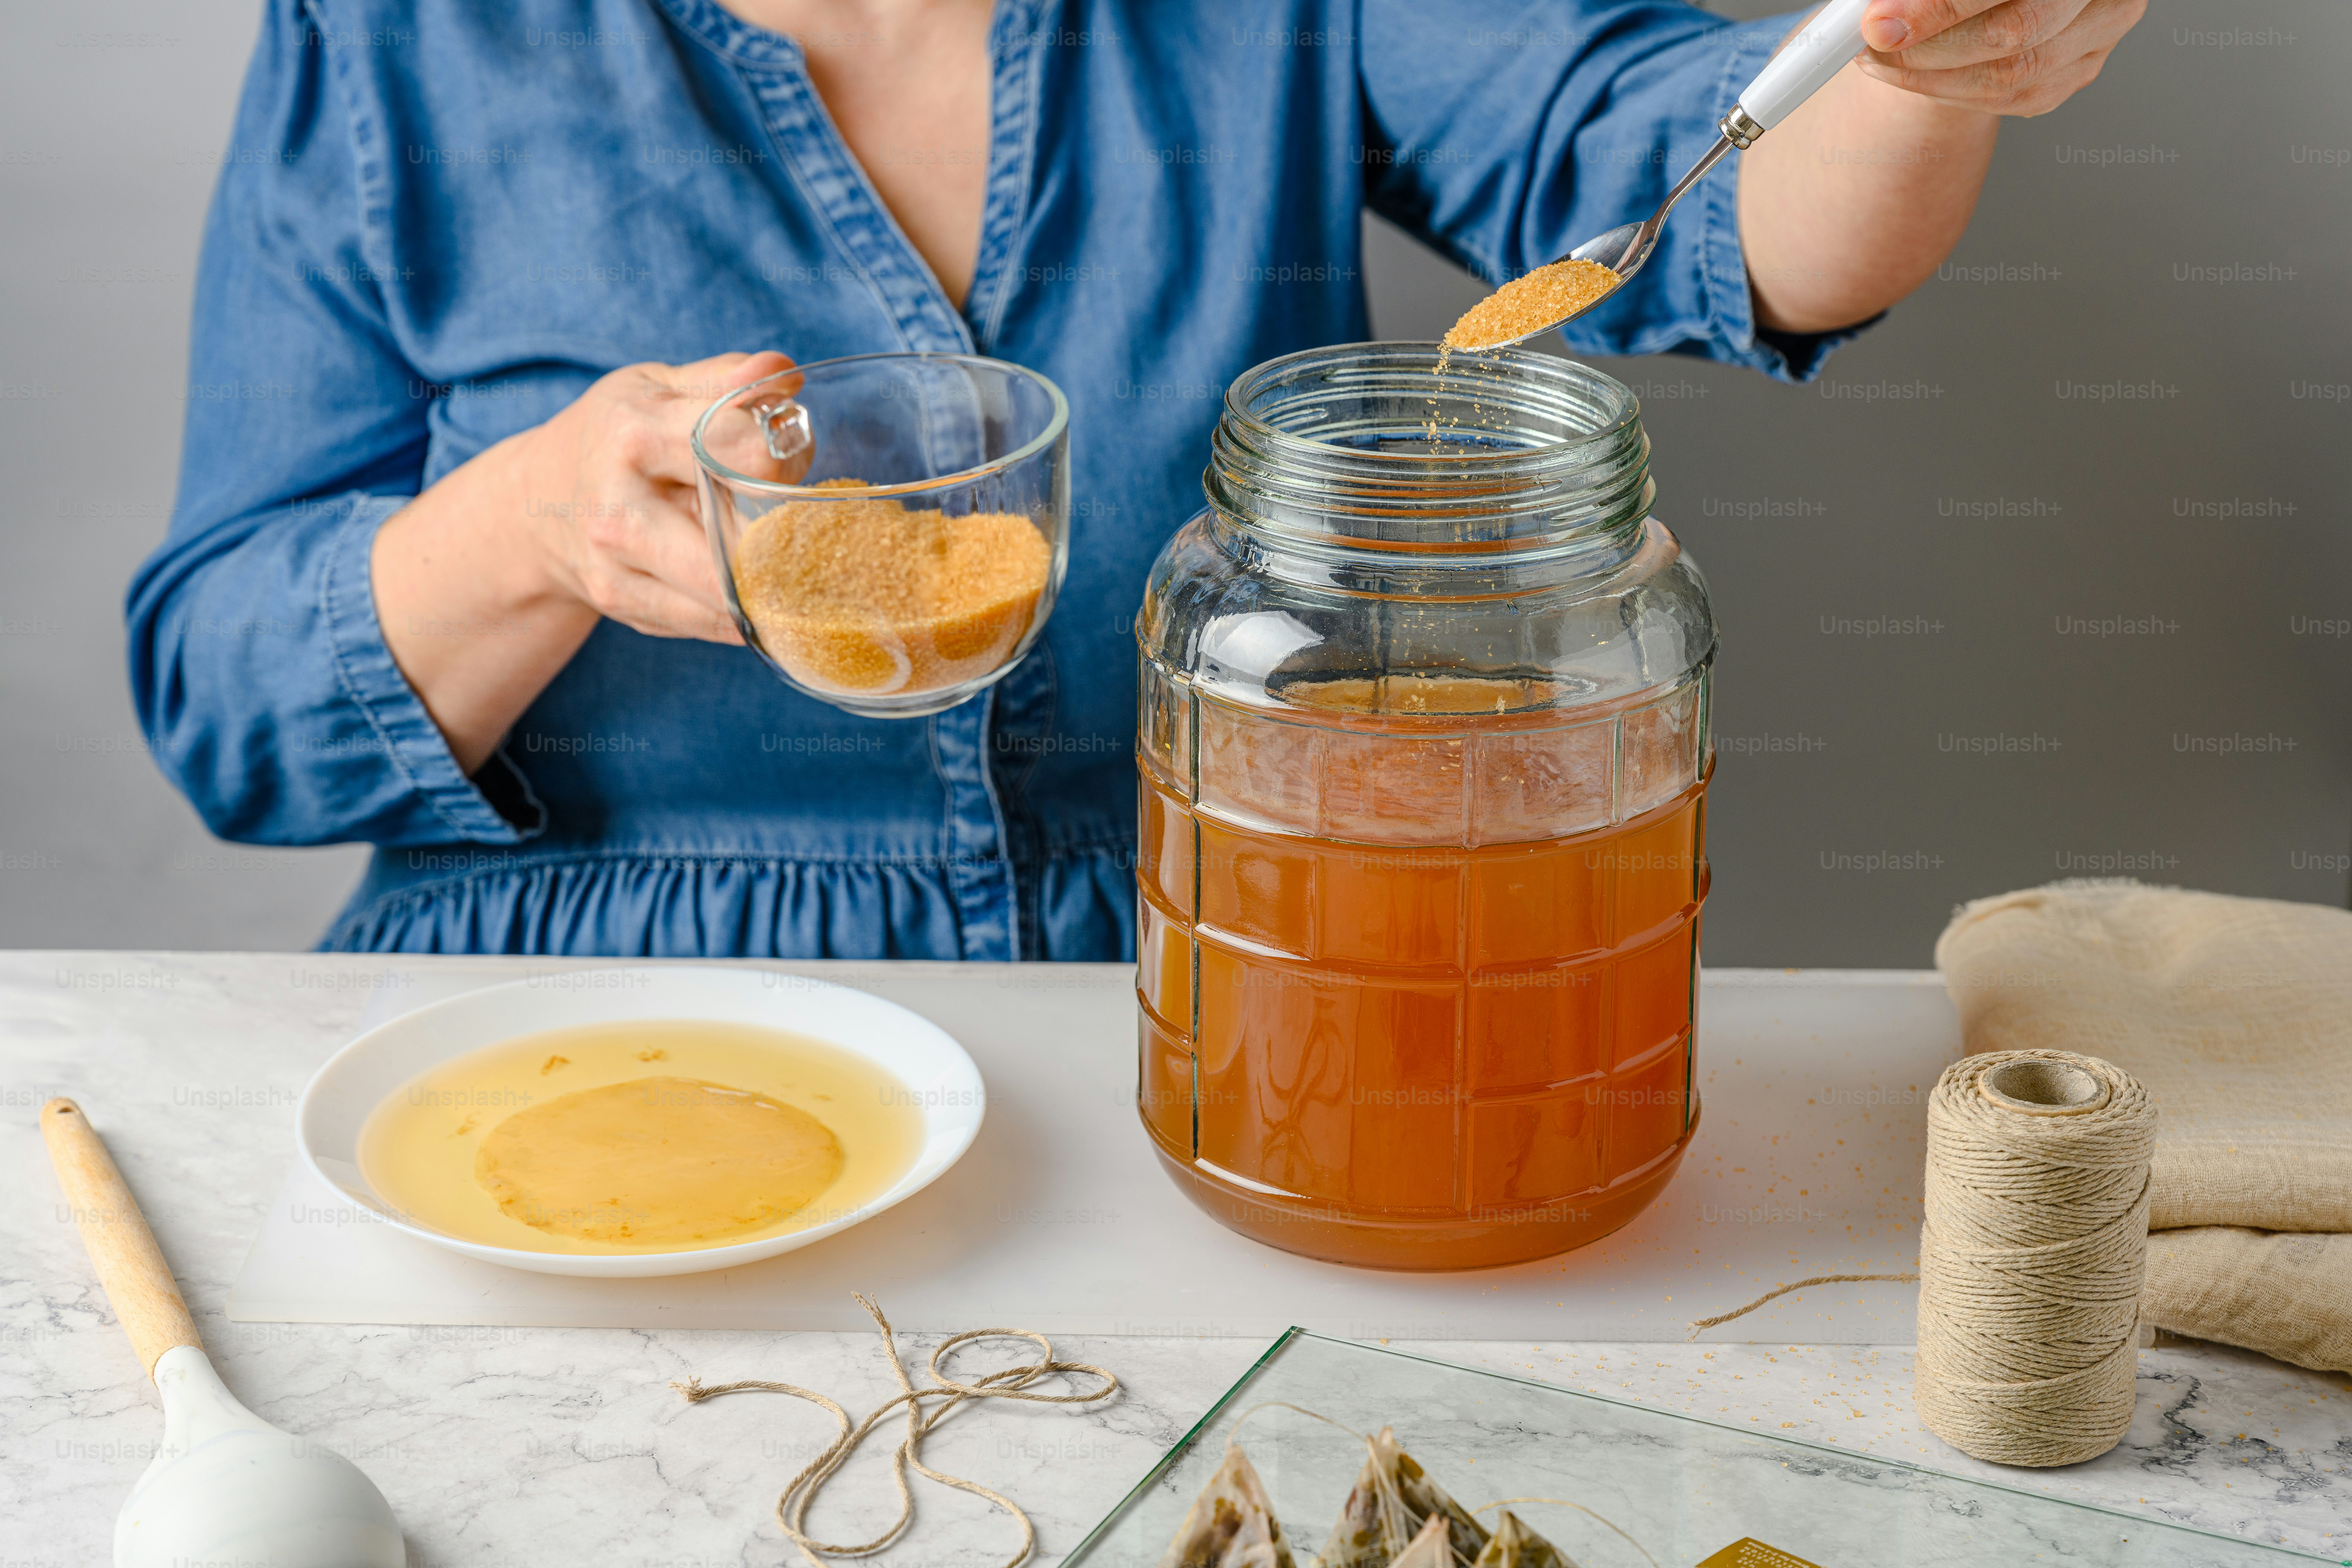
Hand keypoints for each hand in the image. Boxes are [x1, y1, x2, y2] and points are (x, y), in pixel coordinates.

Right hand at [512, 349, 794, 643]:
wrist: (537, 502)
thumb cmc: (615, 434)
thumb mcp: (658, 386)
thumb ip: (725, 379)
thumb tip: (782, 374)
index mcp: (634, 435)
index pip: (747, 453)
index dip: (784, 456)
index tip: (783, 456)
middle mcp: (618, 508)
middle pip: (739, 543)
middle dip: (781, 536)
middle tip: (791, 522)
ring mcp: (617, 567)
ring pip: (728, 598)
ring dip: (768, 584)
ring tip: (774, 557)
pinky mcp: (625, 606)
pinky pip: (709, 624)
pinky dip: (741, 612)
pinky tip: (746, 588)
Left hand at [1855, 0, 2148, 116]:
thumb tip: (1881, 16)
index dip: (1939, 9)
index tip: (1879, 24)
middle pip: (2013, 34)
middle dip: (1928, 48)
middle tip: (1874, 44)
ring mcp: (2098, 35)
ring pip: (2010, 76)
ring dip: (1930, 75)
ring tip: (1881, 59)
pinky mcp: (2079, 72)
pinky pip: (2012, 99)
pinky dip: (1952, 90)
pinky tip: (1915, 74)